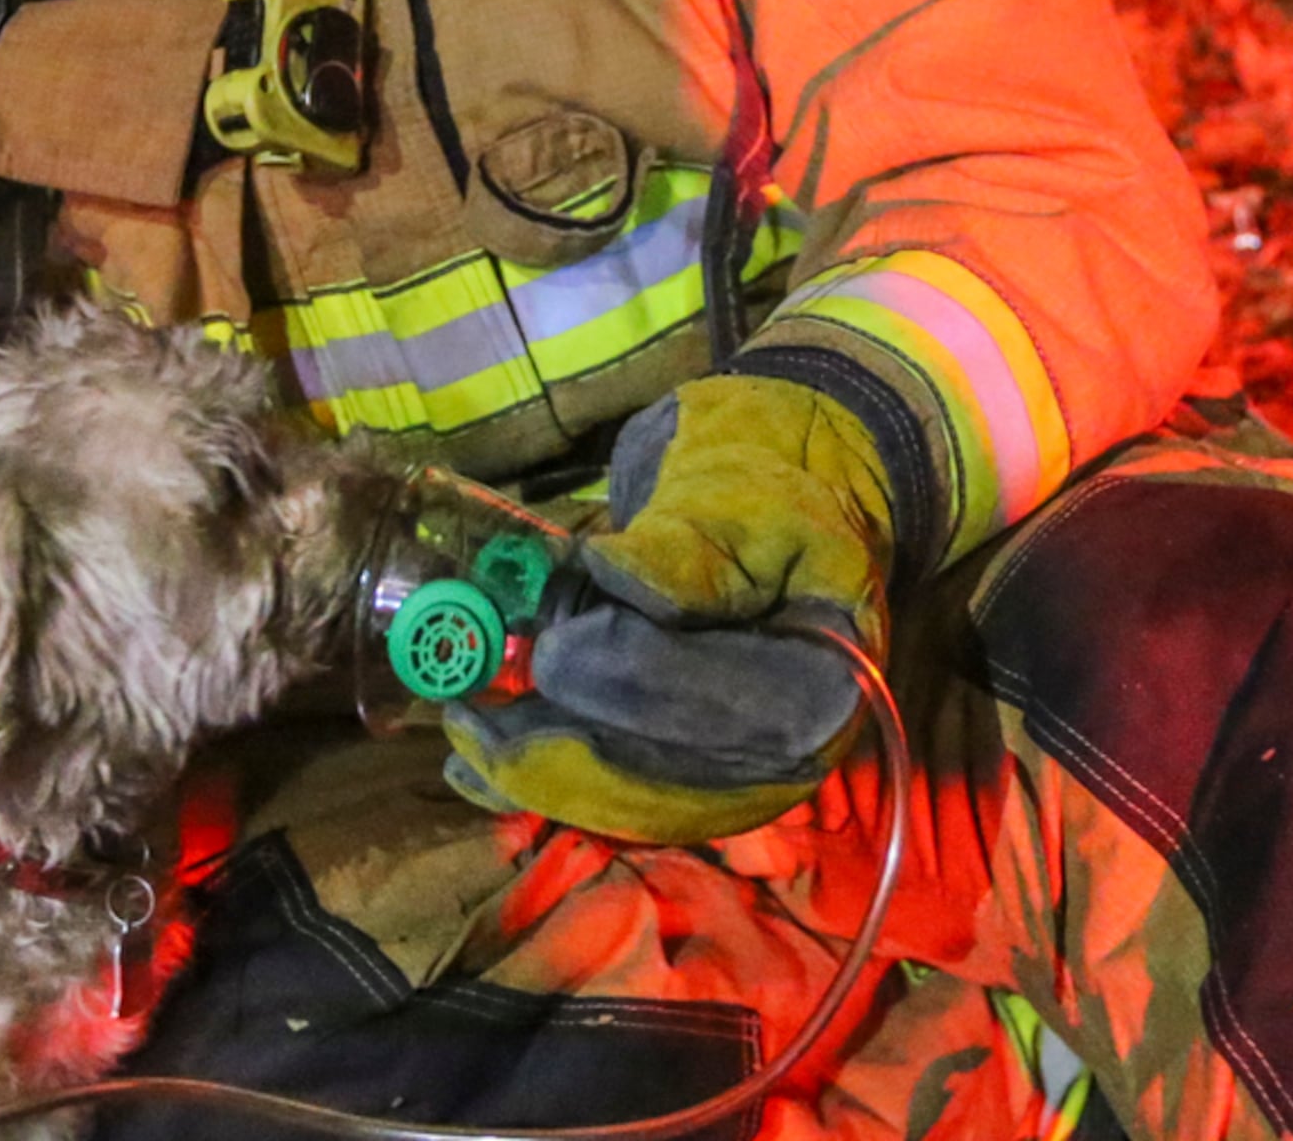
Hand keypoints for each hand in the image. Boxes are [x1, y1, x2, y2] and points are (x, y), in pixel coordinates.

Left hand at [440, 376, 891, 843]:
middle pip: (669, 781)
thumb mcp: (748, 498)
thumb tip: (615, 578)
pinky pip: (608, 794)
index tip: (556, 656)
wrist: (780, 504)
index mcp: (827, 687)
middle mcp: (786, 758)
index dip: (639, 690)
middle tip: (480, 711)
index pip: (730, 714)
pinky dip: (540, 781)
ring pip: (627, 801)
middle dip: (564, 750)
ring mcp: (732, 776)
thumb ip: (695, 545)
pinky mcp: (682, 775)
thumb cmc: (769, 493)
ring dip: (537, 774)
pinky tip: (474, 768)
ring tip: (465, 731)